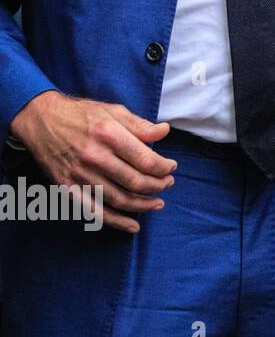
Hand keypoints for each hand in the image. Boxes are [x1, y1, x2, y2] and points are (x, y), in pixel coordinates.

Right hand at [9, 91, 174, 232]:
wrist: (41, 120)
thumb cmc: (82, 115)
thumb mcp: (114, 111)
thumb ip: (140, 125)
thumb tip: (164, 132)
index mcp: (109, 135)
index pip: (146, 160)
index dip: (165, 167)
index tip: (172, 167)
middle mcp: (94, 156)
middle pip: (136, 181)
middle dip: (158, 186)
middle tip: (168, 184)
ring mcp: (79, 175)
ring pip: (119, 199)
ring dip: (143, 205)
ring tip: (158, 203)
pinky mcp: (68, 187)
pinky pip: (94, 210)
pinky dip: (116, 221)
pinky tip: (133, 226)